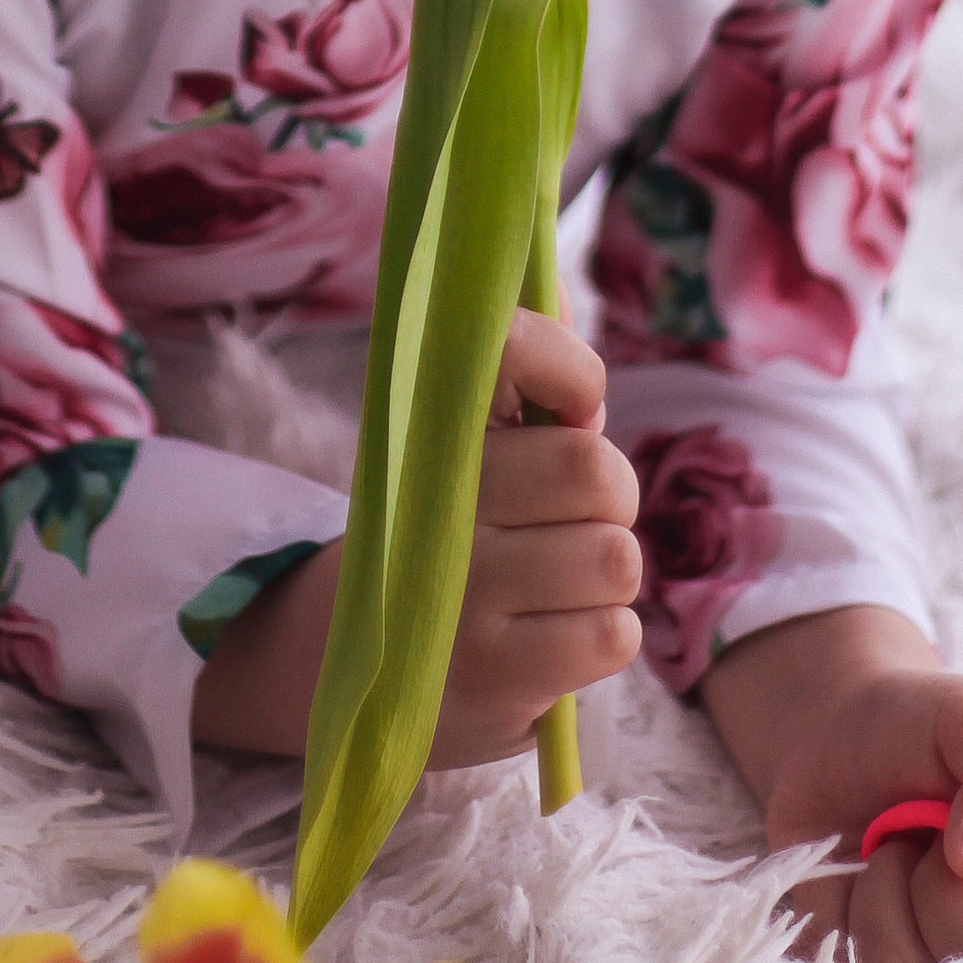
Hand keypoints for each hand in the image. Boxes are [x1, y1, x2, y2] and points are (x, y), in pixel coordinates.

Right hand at [429, 306, 644, 764]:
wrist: (347, 663)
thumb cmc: (439, 529)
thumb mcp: (455, 443)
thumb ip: (514, 368)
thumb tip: (557, 283)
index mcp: (428, 427)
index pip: (511, 347)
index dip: (570, 370)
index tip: (574, 407)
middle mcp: (437, 505)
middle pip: (593, 469)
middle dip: (609, 494)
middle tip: (572, 513)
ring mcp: (462, 598)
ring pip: (614, 556)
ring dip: (606, 572)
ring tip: (559, 579)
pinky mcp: (493, 679)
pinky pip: (613, 635)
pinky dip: (604, 634)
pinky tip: (556, 635)